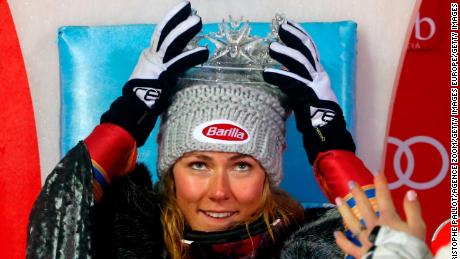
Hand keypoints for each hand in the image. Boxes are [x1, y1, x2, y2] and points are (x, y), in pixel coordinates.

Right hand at [101, 1, 208, 145]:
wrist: (133, 110)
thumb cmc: (145, 98)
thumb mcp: (156, 78)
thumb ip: (167, 69)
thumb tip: (181, 66)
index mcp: (150, 55)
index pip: (162, 33)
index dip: (173, 20)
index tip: (185, 11)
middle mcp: (151, 56)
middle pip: (165, 32)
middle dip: (178, 19)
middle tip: (192, 10)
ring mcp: (156, 64)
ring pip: (171, 42)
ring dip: (186, 30)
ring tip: (198, 21)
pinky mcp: (162, 75)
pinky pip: (180, 62)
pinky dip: (192, 56)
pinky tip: (205, 51)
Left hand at [263, 20, 353, 162]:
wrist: (328, 136)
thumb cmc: (314, 120)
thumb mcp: (304, 96)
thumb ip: (295, 84)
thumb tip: (283, 73)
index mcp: (318, 76)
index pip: (310, 51)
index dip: (300, 37)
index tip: (289, 27)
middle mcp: (320, 77)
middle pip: (307, 51)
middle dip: (294, 38)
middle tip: (281, 28)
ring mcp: (316, 86)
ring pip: (301, 63)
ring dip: (285, 53)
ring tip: (272, 47)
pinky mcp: (309, 96)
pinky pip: (293, 82)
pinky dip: (279, 76)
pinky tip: (267, 73)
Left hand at [334, 173, 428, 258]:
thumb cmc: (411, 248)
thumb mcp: (418, 228)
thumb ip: (413, 210)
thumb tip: (410, 192)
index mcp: (388, 219)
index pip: (383, 197)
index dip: (380, 183)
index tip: (377, 171)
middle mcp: (373, 226)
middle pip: (364, 206)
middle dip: (357, 193)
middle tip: (350, 182)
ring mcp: (365, 239)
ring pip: (352, 222)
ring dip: (344, 210)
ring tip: (337, 200)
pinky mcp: (361, 253)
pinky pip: (348, 246)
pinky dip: (341, 240)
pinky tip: (336, 233)